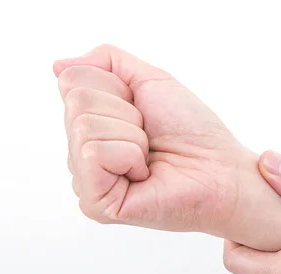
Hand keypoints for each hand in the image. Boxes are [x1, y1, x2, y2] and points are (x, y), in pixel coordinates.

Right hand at [54, 45, 280, 248]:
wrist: (222, 168)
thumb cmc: (193, 130)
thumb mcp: (151, 80)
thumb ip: (106, 62)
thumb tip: (58, 66)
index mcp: (92, 125)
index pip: (73, 81)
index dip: (118, 87)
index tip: (145, 112)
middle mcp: (83, 154)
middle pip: (76, 101)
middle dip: (125, 110)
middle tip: (151, 137)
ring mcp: (87, 181)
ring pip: (83, 126)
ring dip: (132, 134)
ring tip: (150, 156)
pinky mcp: (96, 204)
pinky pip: (93, 153)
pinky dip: (129, 154)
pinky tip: (144, 173)